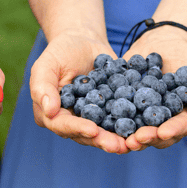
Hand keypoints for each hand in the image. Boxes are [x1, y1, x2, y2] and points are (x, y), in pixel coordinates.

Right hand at [30, 33, 128, 153]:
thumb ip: (43, 87)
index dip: (78, 129)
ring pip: (104, 132)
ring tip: (132, 143)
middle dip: (102, 140)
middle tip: (118, 146)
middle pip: (85, 135)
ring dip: (118, 139)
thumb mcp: (46, 64)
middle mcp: (70, 121)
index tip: (93, 130)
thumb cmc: (60, 51)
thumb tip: (49, 111)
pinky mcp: (108, 112)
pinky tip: (143, 129)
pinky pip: (119, 121)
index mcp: (49, 114)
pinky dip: (130, 125)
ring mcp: (90, 119)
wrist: (83, 41)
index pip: (62, 125)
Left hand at [121, 30, 186, 150]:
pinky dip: (113, 123)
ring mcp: (146, 120)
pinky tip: (104, 124)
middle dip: (148, 138)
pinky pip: (120, 119)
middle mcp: (167, 124)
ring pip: (139, 134)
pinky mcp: (128, 111)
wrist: (162, 43)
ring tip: (122, 138)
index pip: (182, 128)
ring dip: (130, 138)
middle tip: (136, 139)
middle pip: (159, 137)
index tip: (163, 132)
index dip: (173, 130)